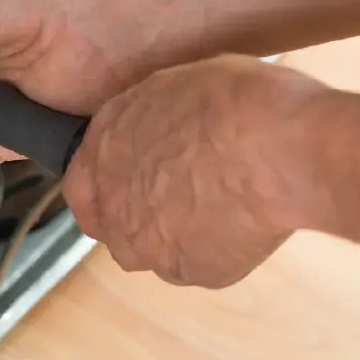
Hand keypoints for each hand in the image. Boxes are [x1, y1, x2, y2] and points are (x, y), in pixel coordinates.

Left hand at [63, 55, 328, 287]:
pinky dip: (218, 247)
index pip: (82, 181)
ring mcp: (150, 247)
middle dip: (140, 211)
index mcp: (102, 150)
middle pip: (113, 222)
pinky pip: (200, 264)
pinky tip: (245, 219)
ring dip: (176, 232)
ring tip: (222, 202)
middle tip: (184, 189)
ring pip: (154, 248)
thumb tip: (154, 128)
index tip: (136, 172)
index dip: (110, 178)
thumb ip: (145, 118)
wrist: (278, 150)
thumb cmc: (233, 103)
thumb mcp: (173, 86)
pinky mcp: (194, 273)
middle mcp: (113, 205)